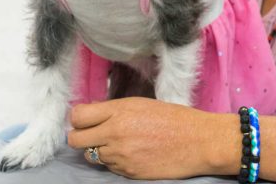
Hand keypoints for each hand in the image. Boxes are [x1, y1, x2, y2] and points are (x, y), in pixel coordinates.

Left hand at [67, 97, 235, 179]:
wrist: (200, 141)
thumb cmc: (175, 119)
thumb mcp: (143, 104)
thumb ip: (115, 110)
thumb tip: (92, 113)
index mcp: (120, 111)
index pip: (78, 116)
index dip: (78, 119)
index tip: (85, 120)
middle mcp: (115, 133)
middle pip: (75, 140)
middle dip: (80, 137)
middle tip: (93, 135)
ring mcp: (121, 155)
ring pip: (91, 156)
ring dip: (100, 151)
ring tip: (120, 144)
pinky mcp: (128, 172)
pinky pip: (109, 168)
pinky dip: (116, 162)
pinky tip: (133, 154)